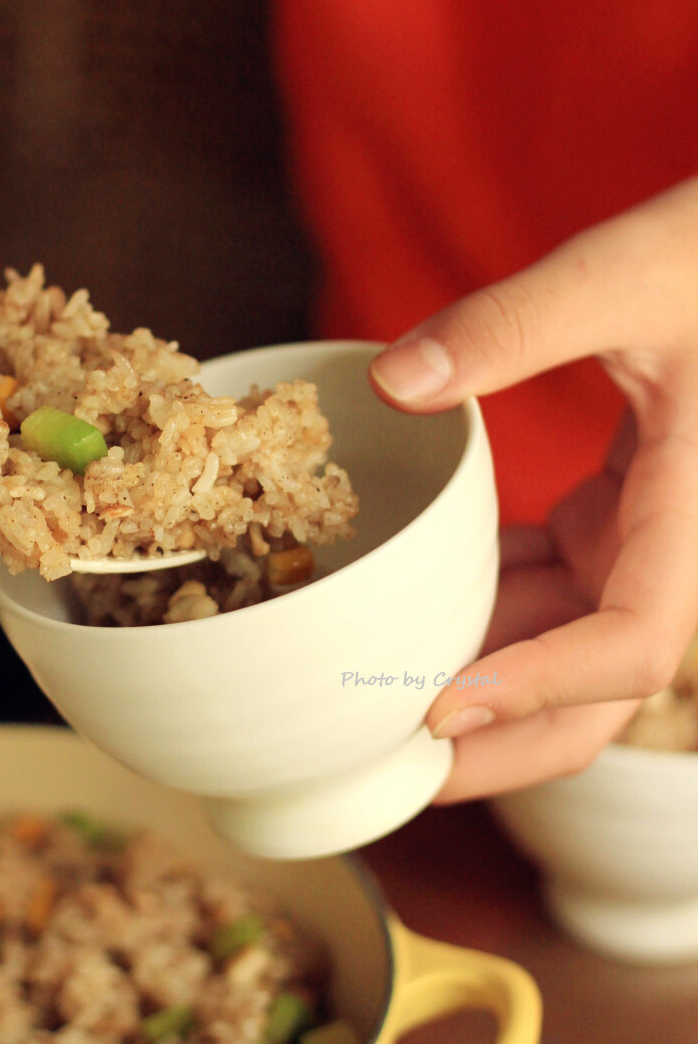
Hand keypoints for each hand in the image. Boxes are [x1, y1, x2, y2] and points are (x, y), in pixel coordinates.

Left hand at [370, 180, 697, 799]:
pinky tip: (410, 610)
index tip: (438, 712)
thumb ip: (513, 324)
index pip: (631, 646)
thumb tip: (393, 382)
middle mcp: (675, 550)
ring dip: (480, 679)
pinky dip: (484, 610)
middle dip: (505, 744)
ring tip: (377, 703)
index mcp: (695, 514)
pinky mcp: (615, 517)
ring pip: (565, 648)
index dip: (539, 690)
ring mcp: (644, 541)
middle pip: (598, 691)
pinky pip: (547, 590)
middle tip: (394, 772)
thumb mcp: (622, 272)